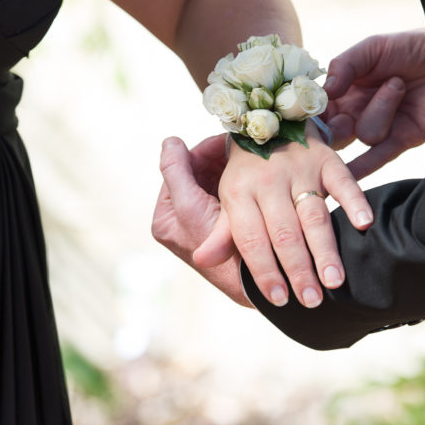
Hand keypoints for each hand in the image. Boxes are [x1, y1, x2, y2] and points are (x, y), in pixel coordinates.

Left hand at [153, 135, 251, 307]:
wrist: (257, 285)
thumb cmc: (218, 250)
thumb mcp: (190, 207)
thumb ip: (175, 172)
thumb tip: (169, 141)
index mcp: (166, 218)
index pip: (180, 170)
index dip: (202, 151)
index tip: (229, 140)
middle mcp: (182, 220)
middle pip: (199, 174)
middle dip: (220, 158)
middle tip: (244, 144)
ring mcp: (205, 222)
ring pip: (216, 181)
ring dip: (232, 167)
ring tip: (253, 154)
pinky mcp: (226, 225)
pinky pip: (230, 193)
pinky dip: (241, 180)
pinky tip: (258, 170)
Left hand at [203, 121, 372, 308]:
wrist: (269, 118)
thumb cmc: (249, 172)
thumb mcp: (230, 197)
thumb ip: (222, 232)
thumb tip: (202, 260)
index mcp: (238, 192)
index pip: (251, 239)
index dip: (264, 271)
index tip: (277, 300)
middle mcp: (268, 180)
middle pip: (284, 233)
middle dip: (298, 270)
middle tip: (311, 302)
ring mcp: (299, 168)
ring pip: (313, 214)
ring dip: (325, 249)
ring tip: (334, 281)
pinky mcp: (325, 158)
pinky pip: (343, 180)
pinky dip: (355, 202)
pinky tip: (363, 225)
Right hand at [323, 30, 424, 178]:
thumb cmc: (412, 47)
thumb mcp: (373, 48)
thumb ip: (344, 66)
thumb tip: (324, 91)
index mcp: (349, 88)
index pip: (322, 108)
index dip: (313, 112)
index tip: (304, 113)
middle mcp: (361, 110)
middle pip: (335, 130)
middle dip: (332, 128)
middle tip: (338, 119)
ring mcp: (383, 126)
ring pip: (365, 134)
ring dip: (381, 108)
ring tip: (399, 84)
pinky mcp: (404, 139)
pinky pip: (379, 157)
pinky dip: (363, 169)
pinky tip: (348, 178)